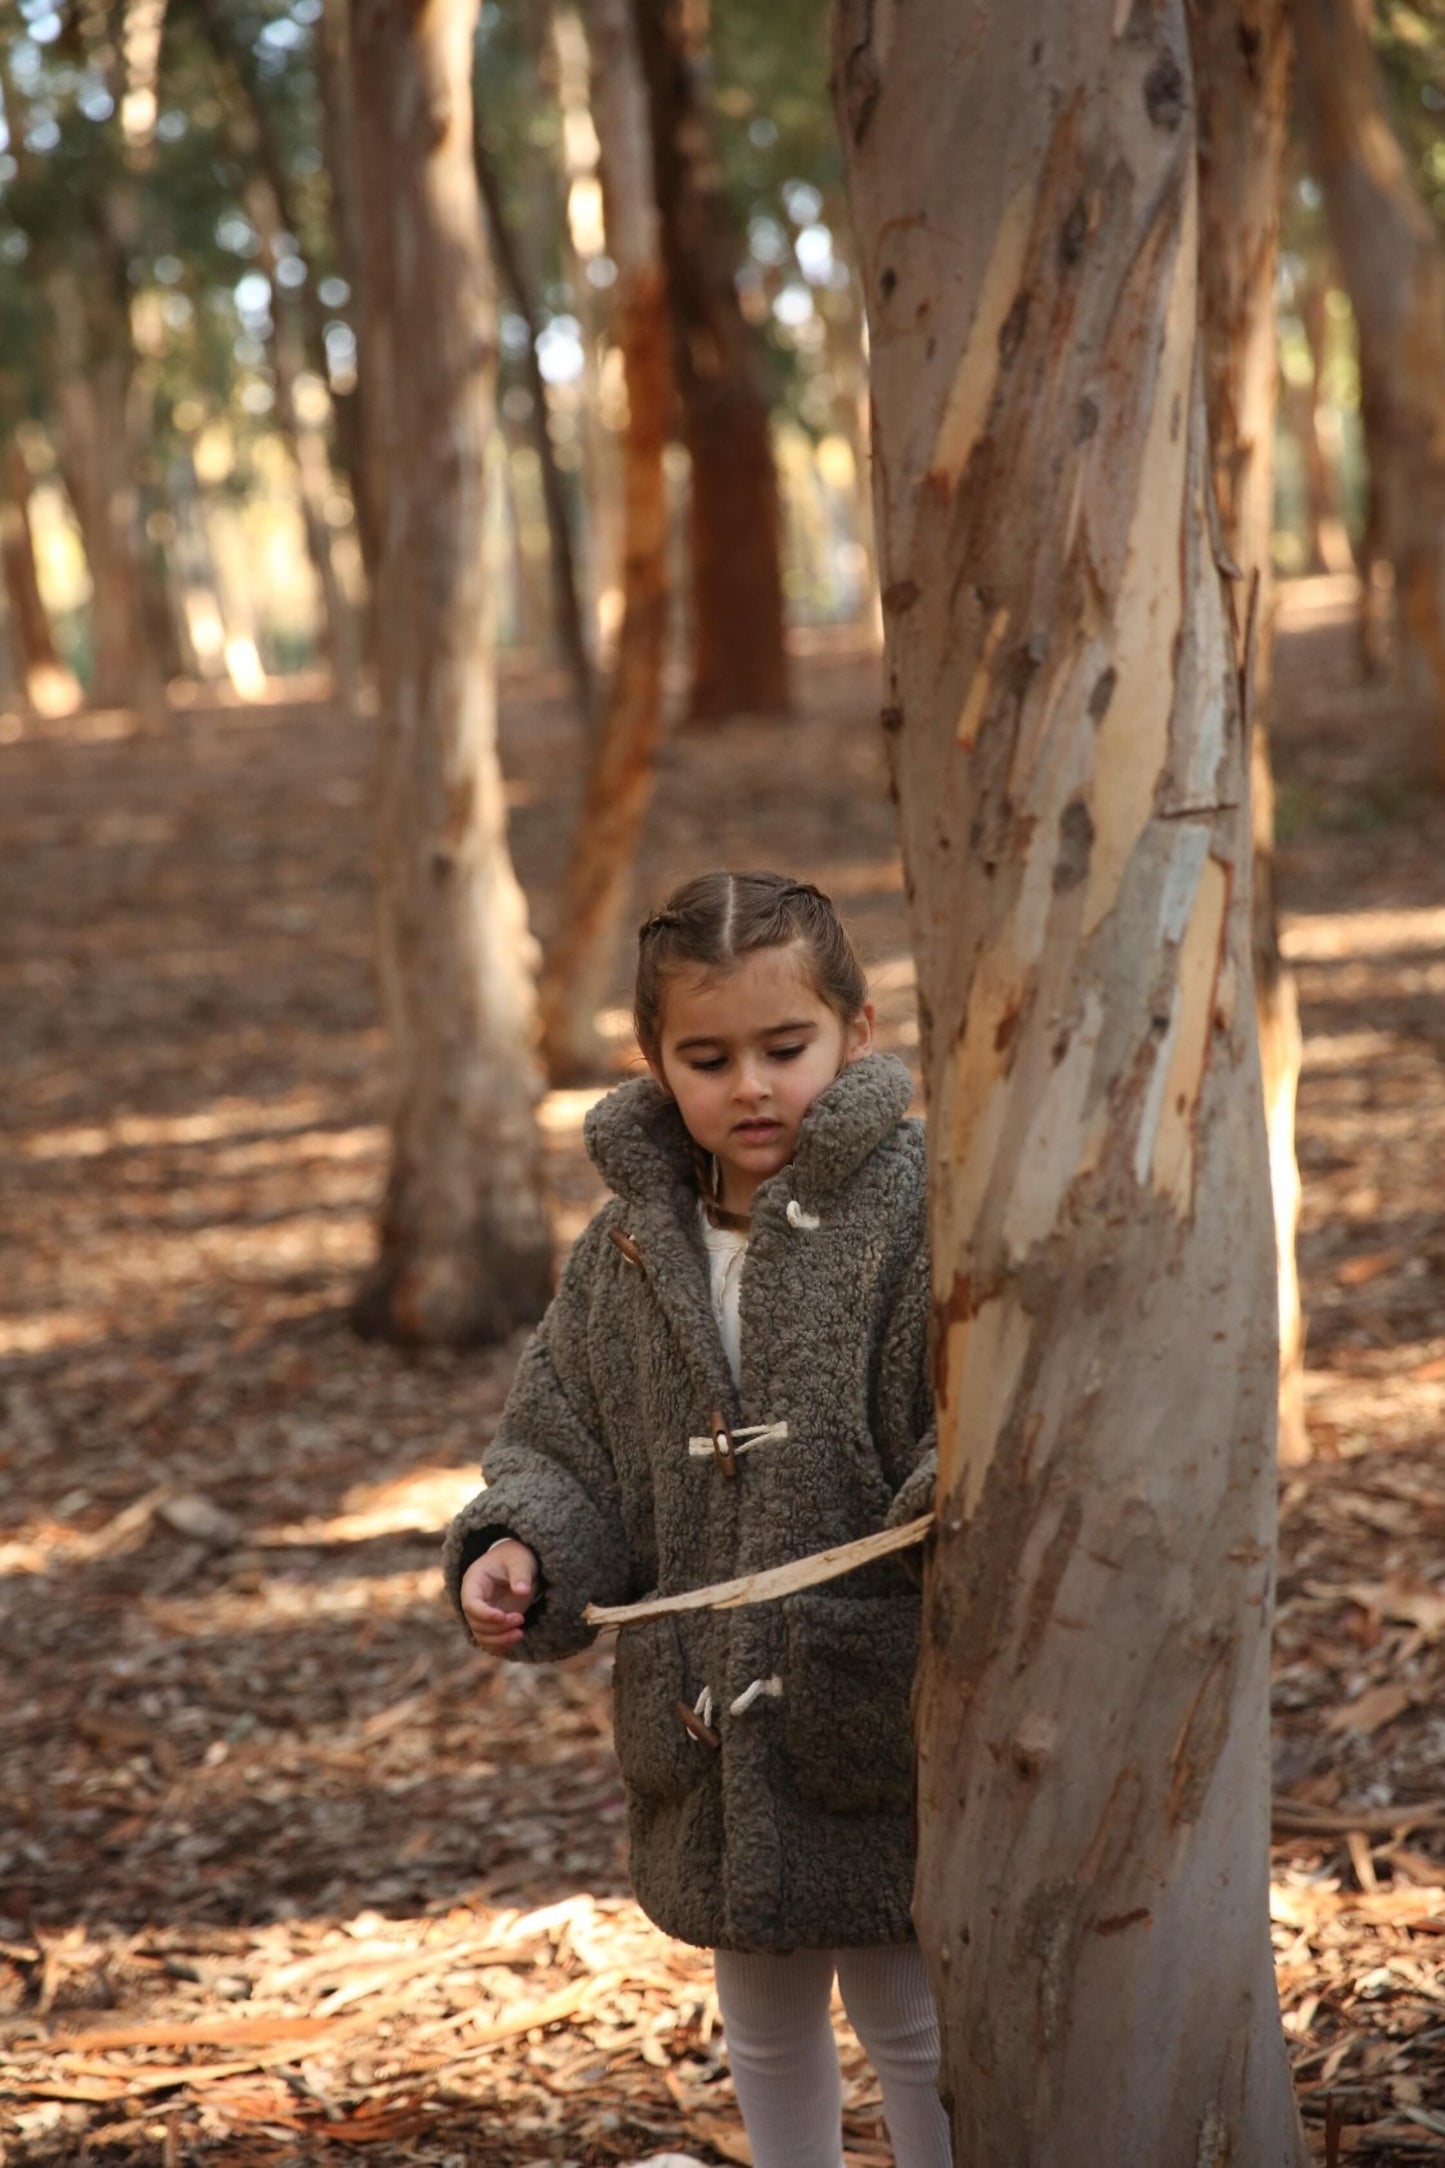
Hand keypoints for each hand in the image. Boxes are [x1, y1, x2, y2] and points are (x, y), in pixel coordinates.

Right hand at [460, 1539, 538, 1653]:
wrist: (518, 1563)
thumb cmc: (516, 1558)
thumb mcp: (520, 1560)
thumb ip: (520, 1574)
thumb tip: (522, 1592)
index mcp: (473, 1582)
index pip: (470, 1604)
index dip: (484, 1614)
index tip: (504, 1616)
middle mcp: (473, 1601)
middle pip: (475, 1623)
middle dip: (497, 1627)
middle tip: (520, 1619)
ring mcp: (482, 1614)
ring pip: (481, 1636)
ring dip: (499, 1640)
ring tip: (520, 1634)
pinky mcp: (492, 1624)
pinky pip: (490, 1641)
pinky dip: (501, 1645)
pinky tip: (517, 1638)